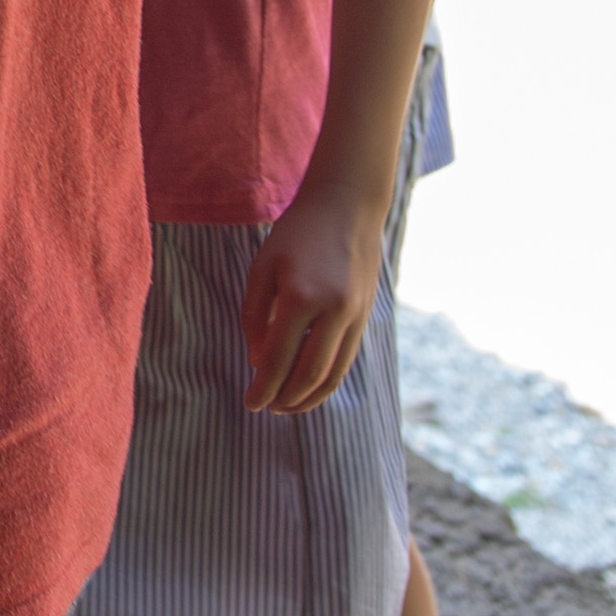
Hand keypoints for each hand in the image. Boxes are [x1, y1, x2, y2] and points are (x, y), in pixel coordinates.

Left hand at [234, 187, 390, 413]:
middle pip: (308, 373)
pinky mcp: (366, 316)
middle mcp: (333, 310)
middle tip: (266, 408)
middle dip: (285, 398)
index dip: (262, 386)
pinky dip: (328, 380)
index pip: (278, 357)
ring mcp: (354, 315)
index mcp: (300, 296)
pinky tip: (310, 386)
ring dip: (309, 397)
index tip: (250, 403)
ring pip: (333, 373)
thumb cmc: (296, 234)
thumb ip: (254, 316)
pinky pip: (346, 359)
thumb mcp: (262, 268)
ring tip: (286, 406)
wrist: (346, 207)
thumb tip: (257, 362)